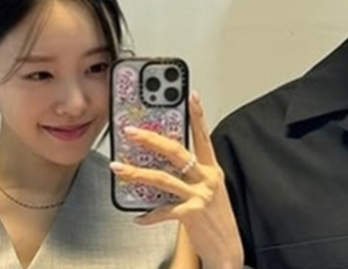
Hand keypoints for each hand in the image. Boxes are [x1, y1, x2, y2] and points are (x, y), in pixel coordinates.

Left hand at [110, 92, 243, 268]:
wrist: (229, 251)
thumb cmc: (216, 220)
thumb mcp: (209, 191)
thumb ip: (191, 176)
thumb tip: (163, 163)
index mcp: (212, 170)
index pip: (204, 136)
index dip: (198, 115)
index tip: (190, 95)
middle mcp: (207, 179)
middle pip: (176, 152)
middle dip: (151, 139)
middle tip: (132, 131)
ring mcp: (200, 195)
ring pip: (162, 178)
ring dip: (136, 173)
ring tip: (118, 167)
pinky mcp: (192, 213)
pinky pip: (163, 210)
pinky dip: (148, 215)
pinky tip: (138, 217)